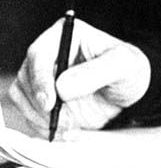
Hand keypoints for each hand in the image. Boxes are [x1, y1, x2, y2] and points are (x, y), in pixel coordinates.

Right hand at [7, 19, 150, 137]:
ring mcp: (43, 77)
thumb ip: (96, 72)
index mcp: (67, 35)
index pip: (39, 54)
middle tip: (65, 121)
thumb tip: (61, 87)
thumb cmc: (129, 70)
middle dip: (41, 105)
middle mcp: (50, 54)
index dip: (39, 79)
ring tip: (72, 128)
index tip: (49, 103)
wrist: (129, 91)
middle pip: (25, 78)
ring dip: (41, 118)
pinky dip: (44, 128)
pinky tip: (69, 132)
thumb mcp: (124, 65)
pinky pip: (30, 115)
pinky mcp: (43, 99)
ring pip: (23, 98)